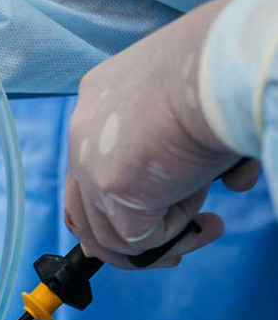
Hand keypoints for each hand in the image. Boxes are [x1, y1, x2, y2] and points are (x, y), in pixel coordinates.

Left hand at [64, 0, 258, 267]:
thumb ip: (195, 149)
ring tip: (206, 225)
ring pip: (108, 232)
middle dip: (129, 240)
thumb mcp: (201, 109)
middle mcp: (83, 129)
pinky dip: (173, 236)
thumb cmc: (228, 77)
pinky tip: (205, 219)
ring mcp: (88, 160)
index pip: (91, 169)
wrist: (229, 66)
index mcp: (101, 98)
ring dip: (162, 236)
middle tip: (175, 252)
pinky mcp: (108, 186)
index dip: (124, 206)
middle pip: (86, 209)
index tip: (166, 219)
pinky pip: (135, 239)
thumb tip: (235, 182)